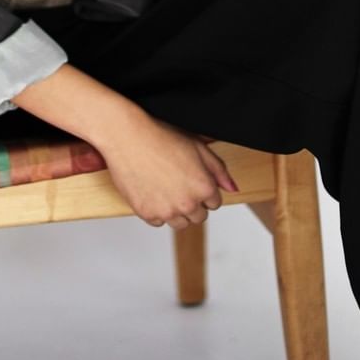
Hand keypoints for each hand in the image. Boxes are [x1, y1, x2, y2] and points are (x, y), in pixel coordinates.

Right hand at [95, 113, 240, 229]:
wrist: (127, 137)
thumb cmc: (160, 137)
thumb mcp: (198, 147)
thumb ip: (219, 170)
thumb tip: (232, 188)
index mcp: (204, 188)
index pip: (214, 203)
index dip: (203, 189)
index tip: (191, 179)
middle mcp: (188, 203)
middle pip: (199, 216)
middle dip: (192, 202)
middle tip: (177, 182)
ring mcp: (167, 211)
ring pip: (180, 223)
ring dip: (176, 210)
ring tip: (165, 187)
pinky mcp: (147, 214)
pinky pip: (158, 222)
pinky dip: (157, 211)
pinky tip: (152, 190)